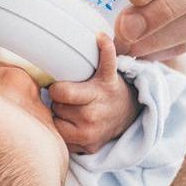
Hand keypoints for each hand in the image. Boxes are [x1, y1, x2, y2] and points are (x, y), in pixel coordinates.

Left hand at [48, 34, 141, 153]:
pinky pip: (63, 140)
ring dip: (59, 117)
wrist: (129, 117)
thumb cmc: (110, 90)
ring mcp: (90, 136)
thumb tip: (99, 35)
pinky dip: (64, 132)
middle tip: (69, 98)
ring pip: (56, 124)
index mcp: (96, 94)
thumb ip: (104, 53)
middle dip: (59, 102)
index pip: (60, 93)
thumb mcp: (109, 71)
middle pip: (56, 108)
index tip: (61, 85)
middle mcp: (93, 117)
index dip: (56, 88)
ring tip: (73, 110)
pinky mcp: (87, 149)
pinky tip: (73, 125)